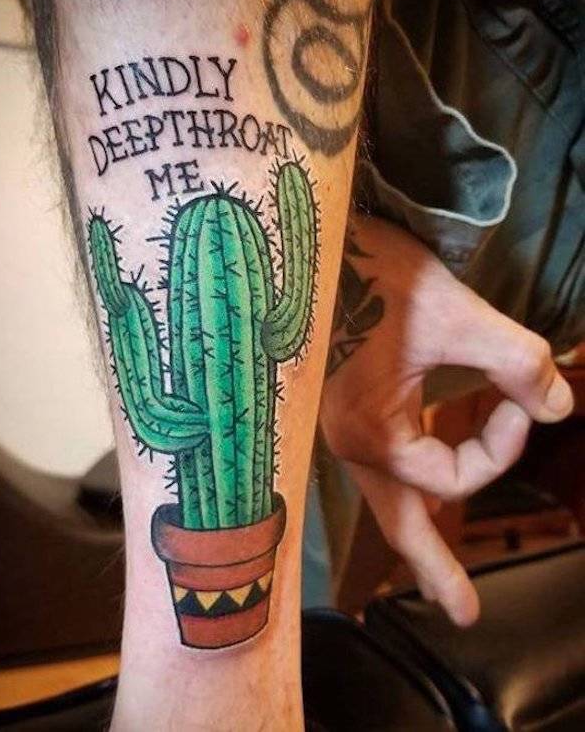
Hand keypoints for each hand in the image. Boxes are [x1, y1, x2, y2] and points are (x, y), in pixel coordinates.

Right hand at [320, 214, 573, 624]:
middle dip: (434, 566)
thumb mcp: (449, 314)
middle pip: (397, 522)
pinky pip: (381, 463)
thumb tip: (559, 404)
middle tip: (463, 612)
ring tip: (439, 574)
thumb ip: (512, 359)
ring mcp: (341, 427)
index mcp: (368, 433)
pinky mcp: (346, 405)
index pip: (455, 474)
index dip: (503, 443)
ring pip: (387, 495)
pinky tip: (420, 494)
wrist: (297, 244)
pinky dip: (409, 486)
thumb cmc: (365, 276)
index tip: (526, 392)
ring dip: (419, 532)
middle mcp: (349, 443)